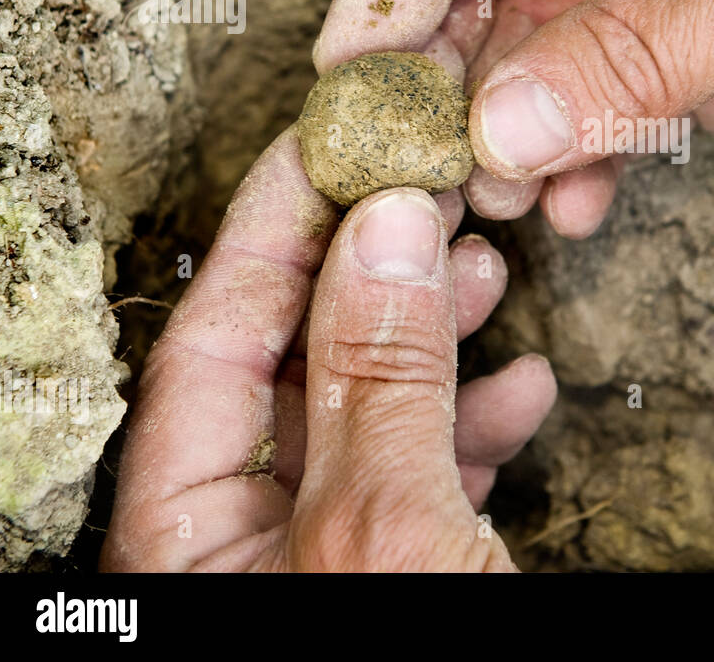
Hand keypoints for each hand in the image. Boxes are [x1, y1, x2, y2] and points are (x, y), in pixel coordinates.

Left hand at [102, 130, 555, 570]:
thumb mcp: (386, 526)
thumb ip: (380, 382)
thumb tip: (386, 234)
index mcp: (190, 536)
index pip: (212, 342)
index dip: (273, 232)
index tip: (326, 145)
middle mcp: (247, 537)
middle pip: (296, 361)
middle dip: (374, 271)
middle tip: (423, 191)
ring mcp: (325, 552)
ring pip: (371, 405)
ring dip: (437, 334)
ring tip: (487, 272)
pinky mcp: (396, 567)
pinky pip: (424, 468)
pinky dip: (475, 419)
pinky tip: (524, 384)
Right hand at [314, 0, 713, 236]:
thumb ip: (639, 52)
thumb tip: (502, 121)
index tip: (359, 52)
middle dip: (458, 57)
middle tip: (422, 146)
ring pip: (554, 42)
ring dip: (519, 118)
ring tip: (501, 189)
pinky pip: (617, 101)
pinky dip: (588, 152)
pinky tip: (576, 199)